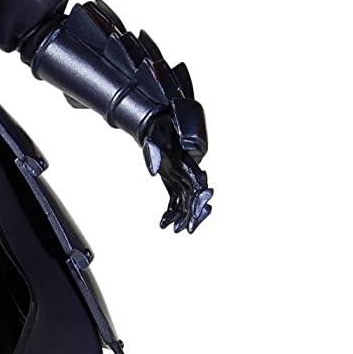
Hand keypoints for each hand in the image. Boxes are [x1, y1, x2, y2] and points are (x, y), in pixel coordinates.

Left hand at [141, 112, 212, 233]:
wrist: (157, 122)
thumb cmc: (157, 128)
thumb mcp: (154, 138)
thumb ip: (154, 154)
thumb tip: (153, 172)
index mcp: (186, 160)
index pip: (196, 181)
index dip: (198, 196)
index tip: (198, 210)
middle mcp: (186, 170)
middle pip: (193, 194)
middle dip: (192, 213)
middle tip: (187, 229)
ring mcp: (180, 175)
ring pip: (185, 199)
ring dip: (182, 216)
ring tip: (176, 230)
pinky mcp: (172, 179)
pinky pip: (174, 198)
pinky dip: (171, 211)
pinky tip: (164, 223)